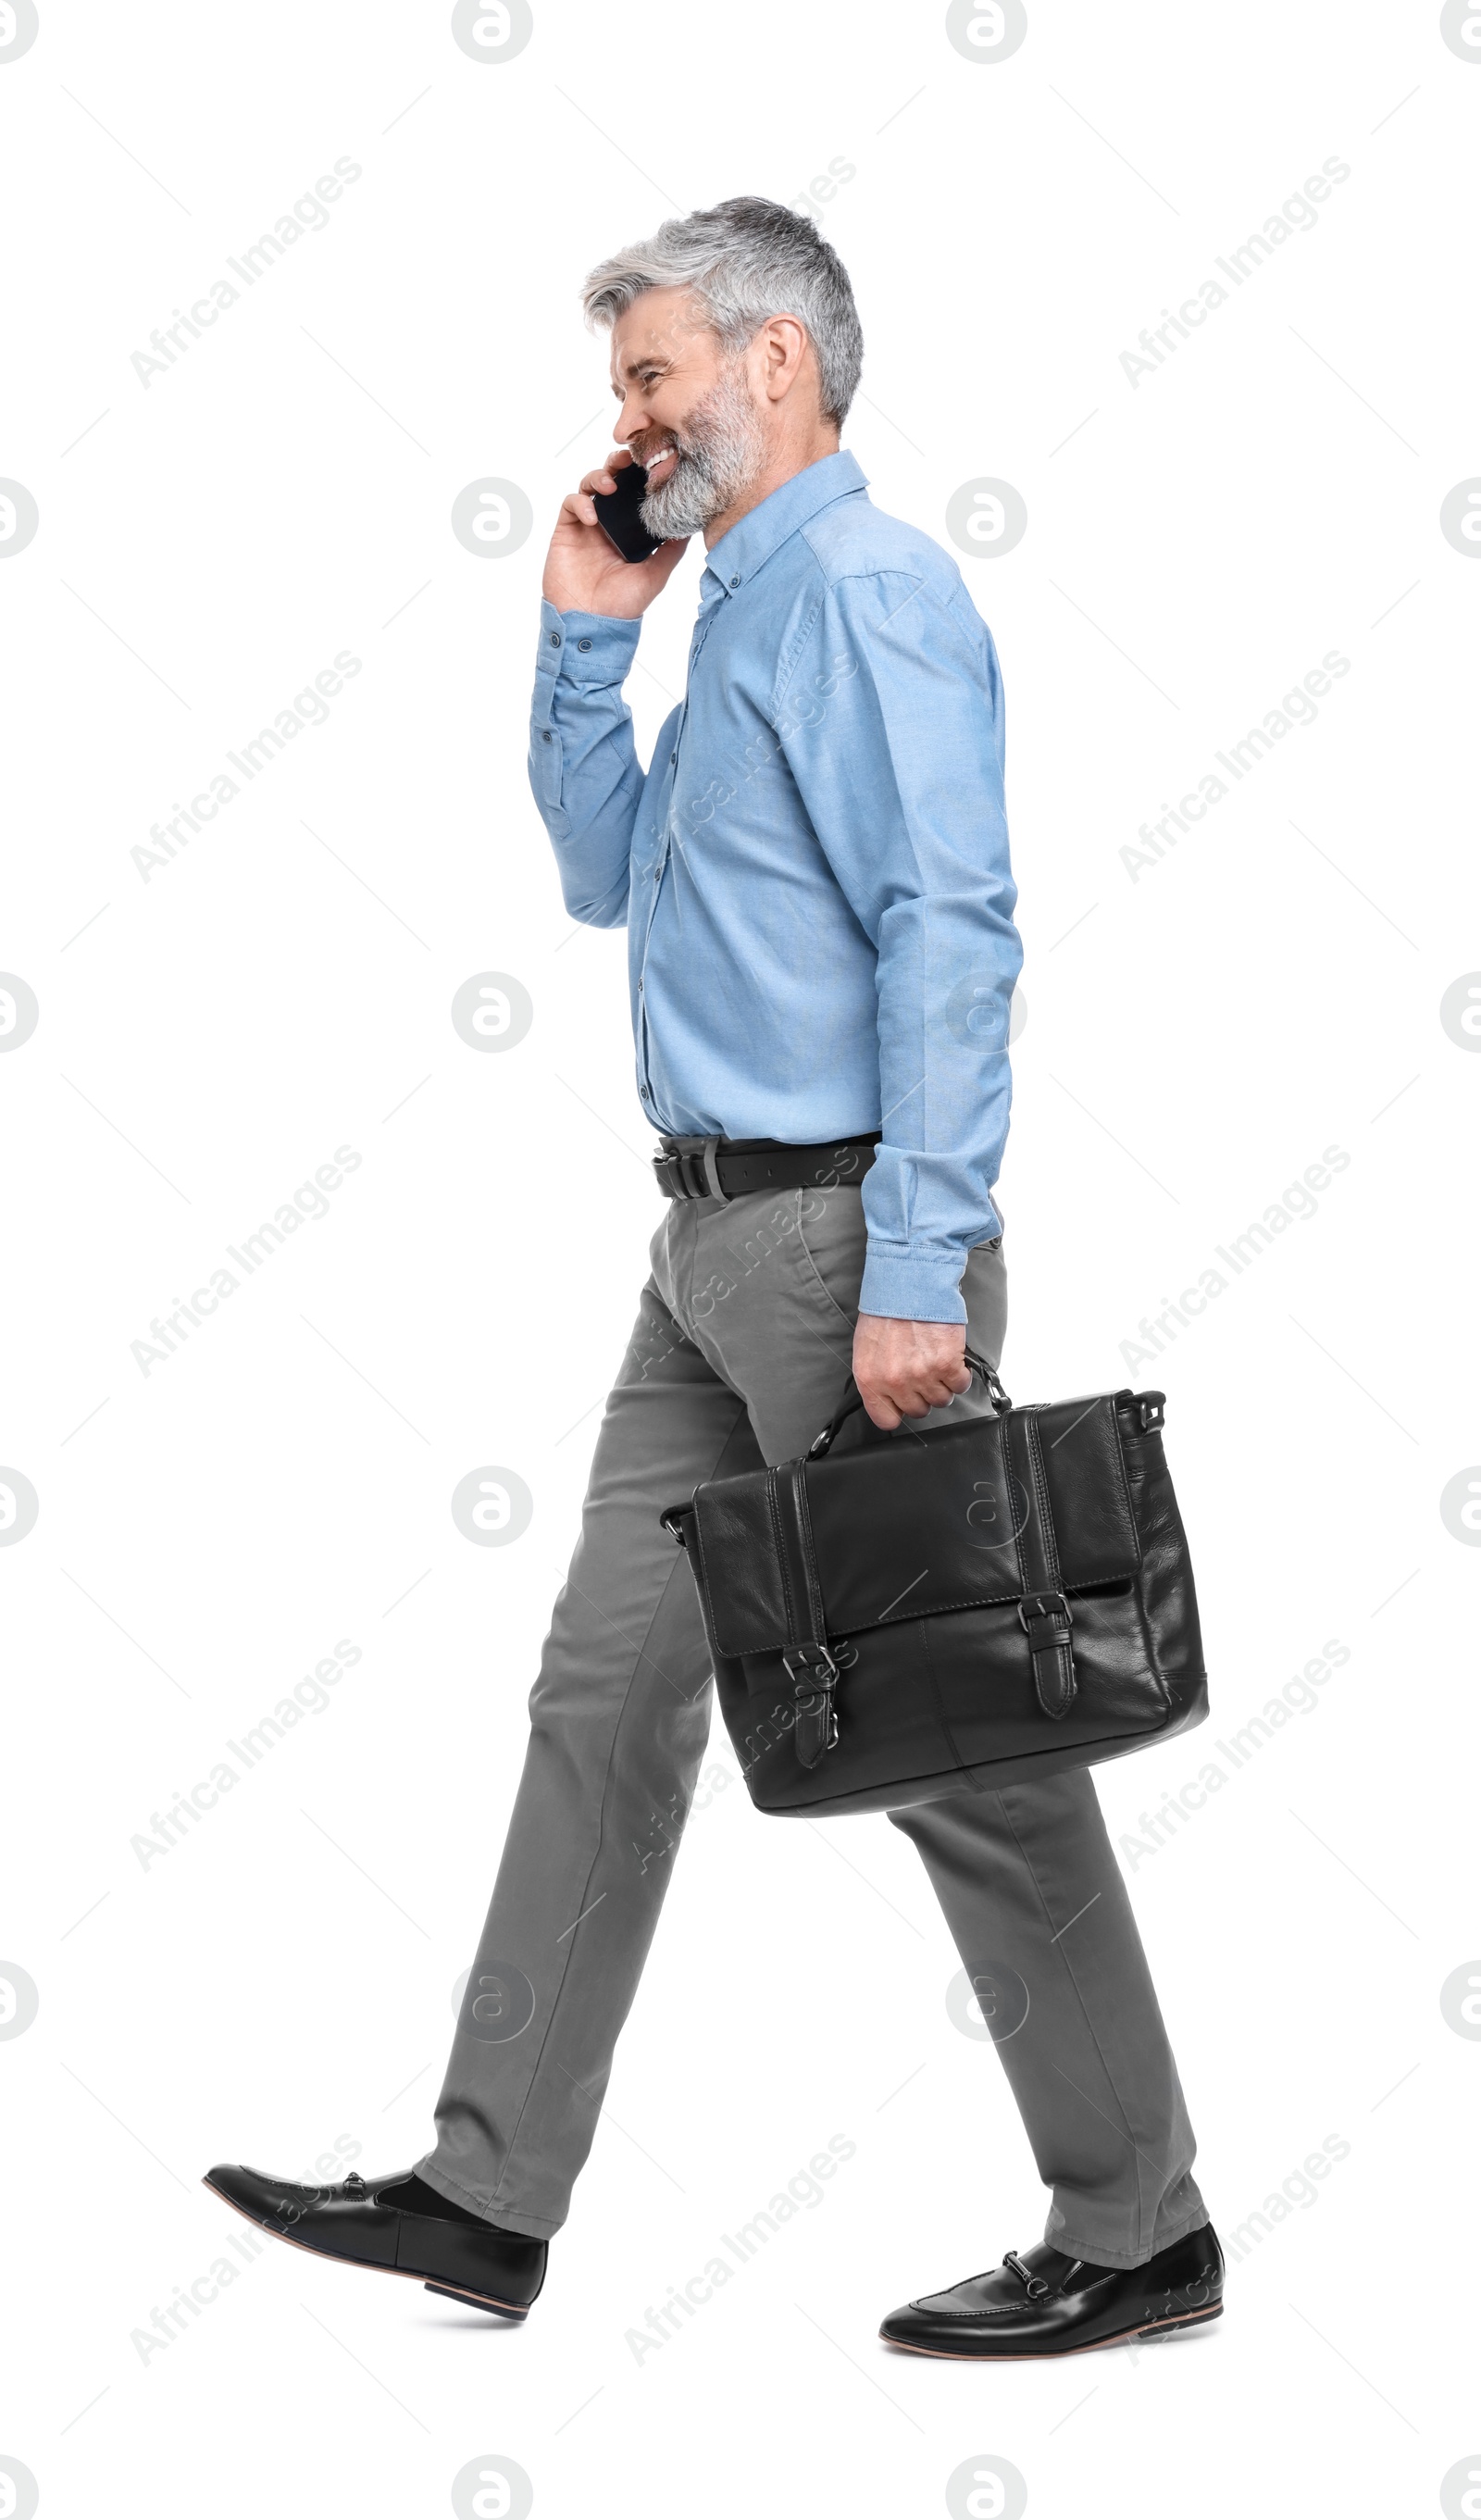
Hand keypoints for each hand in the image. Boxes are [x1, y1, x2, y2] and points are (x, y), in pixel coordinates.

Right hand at [541, 448, 688, 618]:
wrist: (591, 623)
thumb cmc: (623, 605)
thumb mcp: (656, 575)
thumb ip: (671, 550)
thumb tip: (689, 526)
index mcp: (630, 530)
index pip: (635, 493)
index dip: (641, 476)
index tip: (652, 465)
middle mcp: (609, 524)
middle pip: (612, 480)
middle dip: (619, 465)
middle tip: (628, 460)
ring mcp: (587, 526)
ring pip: (590, 485)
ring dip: (599, 477)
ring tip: (610, 485)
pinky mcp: (566, 531)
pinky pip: (570, 503)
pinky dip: (580, 502)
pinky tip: (592, 516)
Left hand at [852, 1314, 971, 1430]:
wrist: (909, 1283)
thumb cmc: (887, 1310)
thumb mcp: (867, 1348)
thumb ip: (877, 1377)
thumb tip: (889, 1395)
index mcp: (871, 1379)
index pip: (886, 1420)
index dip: (899, 1411)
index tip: (905, 1403)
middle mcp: (896, 1381)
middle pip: (918, 1410)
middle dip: (923, 1394)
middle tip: (923, 1373)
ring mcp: (922, 1375)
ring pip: (942, 1400)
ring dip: (943, 1385)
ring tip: (937, 1362)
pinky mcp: (947, 1364)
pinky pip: (960, 1385)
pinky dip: (960, 1375)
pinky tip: (952, 1359)